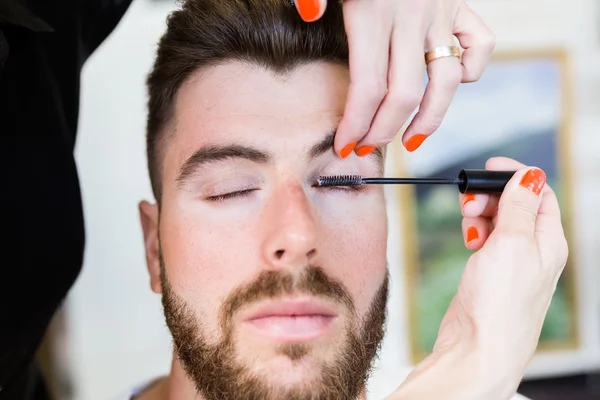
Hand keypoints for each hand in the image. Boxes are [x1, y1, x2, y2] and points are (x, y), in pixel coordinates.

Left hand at [293, 0, 494, 156]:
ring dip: (430, 120)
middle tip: (368, 147)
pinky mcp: (462, 4)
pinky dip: (471, 70)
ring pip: (446, 82)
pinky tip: (451, 84)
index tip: (346, 146)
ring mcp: (441, 12)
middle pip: (404, 95)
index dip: (356, 124)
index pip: (367, 88)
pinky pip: (481, 45)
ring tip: (412, 141)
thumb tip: (308, 12)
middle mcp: (411, 17)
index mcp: (373, 13)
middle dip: (384, 131)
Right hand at [388, 157, 567, 398]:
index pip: (540, 193)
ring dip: (480, 213)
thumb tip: (529, 174)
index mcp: (549, 240)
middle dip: (491, 195)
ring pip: (498, 220)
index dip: (515, 176)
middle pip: (516, 204)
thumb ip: (519, 206)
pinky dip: (475, 231)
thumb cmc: (499, 304)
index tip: (489, 167)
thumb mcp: (512, 244)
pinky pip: (486, 239)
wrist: (477, 348)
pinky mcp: (491, 271)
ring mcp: (512, 261)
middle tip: (469, 201)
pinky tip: (468, 240)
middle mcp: (534, 249)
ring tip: (468, 224)